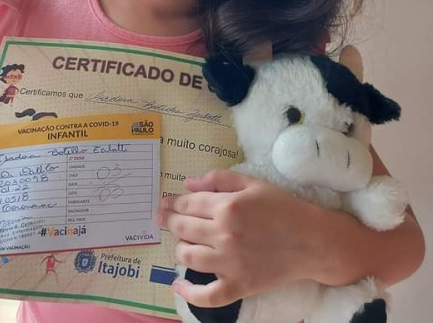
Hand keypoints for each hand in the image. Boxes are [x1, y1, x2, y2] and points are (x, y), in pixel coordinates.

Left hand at [157, 169, 324, 306]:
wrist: (312, 240)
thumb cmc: (283, 207)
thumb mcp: (253, 183)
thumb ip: (218, 178)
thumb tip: (187, 183)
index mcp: (228, 206)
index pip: (188, 204)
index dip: (174, 202)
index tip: (166, 202)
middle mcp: (224, 234)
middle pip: (183, 228)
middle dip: (169, 221)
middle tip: (162, 218)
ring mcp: (230, 263)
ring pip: (188, 257)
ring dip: (179, 247)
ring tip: (180, 242)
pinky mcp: (238, 287)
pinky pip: (206, 296)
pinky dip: (188, 293)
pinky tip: (177, 285)